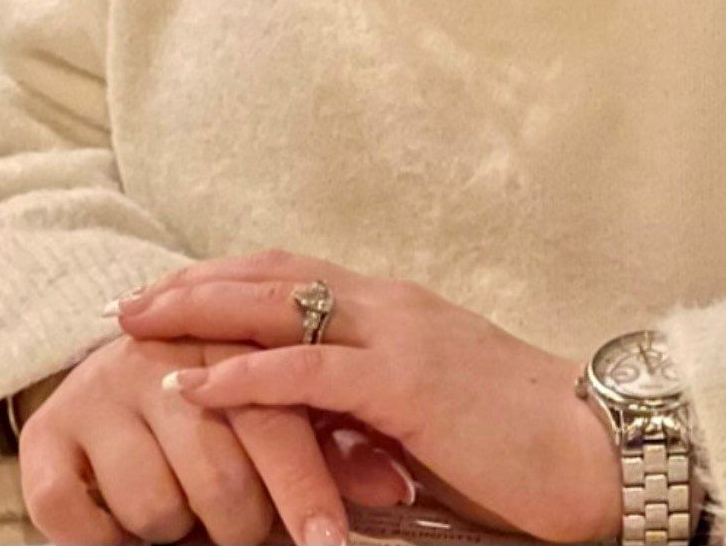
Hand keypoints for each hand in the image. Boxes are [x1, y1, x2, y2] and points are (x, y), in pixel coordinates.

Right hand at [18, 332, 352, 545]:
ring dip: (176, 531)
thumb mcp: (279, 415)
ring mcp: (98, 392)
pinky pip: (76, 517)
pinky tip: (121, 528)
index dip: (305, 491)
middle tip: (241, 527)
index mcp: (227, 339)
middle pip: (219, 480)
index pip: (277, 423)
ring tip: (183, 508)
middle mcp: (159, 357)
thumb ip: (336, 444)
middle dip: (241, 525)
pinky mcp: (46, 435)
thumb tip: (396, 481)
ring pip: (156, 510)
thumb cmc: (219, 408)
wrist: (119, 372)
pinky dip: (103, 542)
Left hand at [116, 251, 621, 543]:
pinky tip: (197, 384)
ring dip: (202, 312)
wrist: (594, 452)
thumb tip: (308, 427)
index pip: (296, 274)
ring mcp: (399, 335)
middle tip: (130, 300)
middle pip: (274, 274)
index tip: (171, 292)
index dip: (230, 279)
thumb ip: (367, 407)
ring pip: (280, 304)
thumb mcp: (426, 416)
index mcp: (397, 308)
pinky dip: (245, 374)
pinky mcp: (406, 382)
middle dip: (197, 284)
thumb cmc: (516, 444)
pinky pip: (308, 371)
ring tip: (140, 325)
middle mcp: (391, 304)